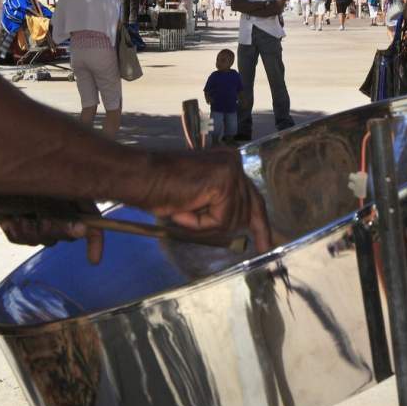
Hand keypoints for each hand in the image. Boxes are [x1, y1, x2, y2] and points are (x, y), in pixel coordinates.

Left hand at [0, 193, 105, 263]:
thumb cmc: (13, 177)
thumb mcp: (40, 195)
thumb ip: (61, 214)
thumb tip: (82, 231)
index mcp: (69, 193)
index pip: (92, 217)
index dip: (95, 239)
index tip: (93, 260)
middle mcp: (57, 205)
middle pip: (67, 232)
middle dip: (51, 231)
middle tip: (38, 222)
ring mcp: (39, 214)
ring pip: (44, 239)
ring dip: (30, 234)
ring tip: (17, 219)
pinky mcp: (21, 222)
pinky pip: (24, 241)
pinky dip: (16, 235)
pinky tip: (7, 221)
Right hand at [142, 149, 274, 252]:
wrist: (141, 178)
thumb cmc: (159, 190)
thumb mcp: (197, 201)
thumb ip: (219, 206)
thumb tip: (238, 227)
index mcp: (228, 163)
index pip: (252, 196)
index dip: (260, 222)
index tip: (265, 243)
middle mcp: (233, 162)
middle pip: (250, 208)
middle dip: (242, 226)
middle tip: (249, 241)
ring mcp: (231, 170)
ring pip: (231, 220)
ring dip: (204, 225)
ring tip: (182, 210)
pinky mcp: (223, 182)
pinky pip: (220, 221)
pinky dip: (198, 223)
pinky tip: (183, 208)